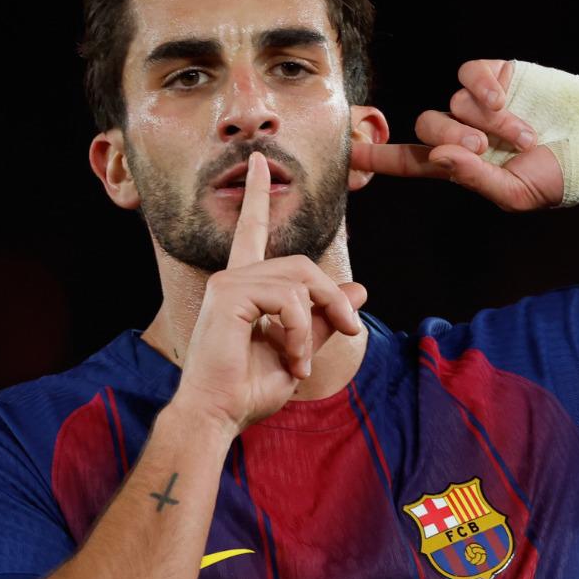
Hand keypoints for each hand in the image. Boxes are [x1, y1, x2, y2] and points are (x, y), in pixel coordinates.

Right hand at [171, 152, 367, 437]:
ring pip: (299, 281)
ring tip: (302, 363)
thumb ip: (324, 319)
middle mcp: (232, 278)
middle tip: (352, 332)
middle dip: (333, 297)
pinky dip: (299, 333)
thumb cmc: (249, 391)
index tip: (260, 163)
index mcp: (242, 287)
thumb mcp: (299, 350)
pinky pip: (288, 300)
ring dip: (315, 325)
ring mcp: (228, 284)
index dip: (257, 196)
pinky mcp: (230, 296)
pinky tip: (292, 361)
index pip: (252, 232)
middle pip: (301, 264)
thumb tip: (358, 289)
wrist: (219, 416)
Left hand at [350, 59, 563, 210]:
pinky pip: (470, 74)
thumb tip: (436, 156)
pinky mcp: (500, 75)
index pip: (414, 161)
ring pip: (454, 103)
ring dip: (487, 121)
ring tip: (524, 136)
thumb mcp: (516, 193)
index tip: (349, 155)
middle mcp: (467, 132)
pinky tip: (503, 98)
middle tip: (485, 149)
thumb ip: (473, 177)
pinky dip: (482, 87)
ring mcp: (482, 103)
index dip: (380, 158)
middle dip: (452, 139)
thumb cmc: (562, 178)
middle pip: (428, 126)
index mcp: (465, 166)